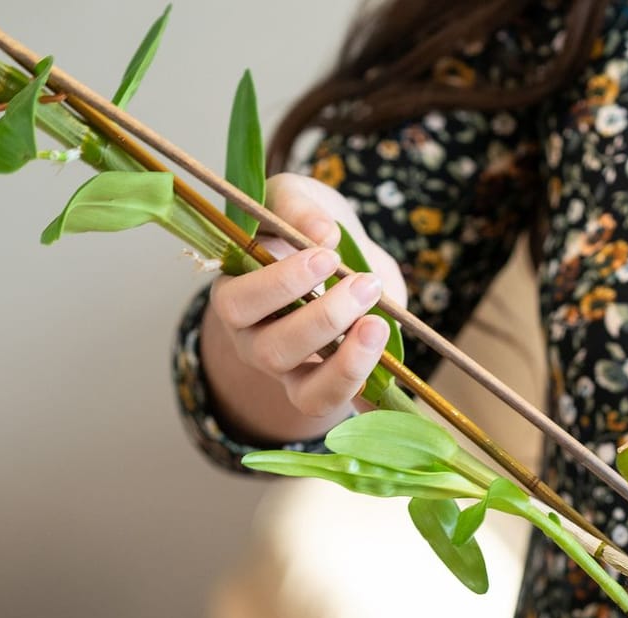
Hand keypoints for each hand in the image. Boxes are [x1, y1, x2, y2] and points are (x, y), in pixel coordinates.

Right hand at [200, 173, 409, 437]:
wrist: (341, 255)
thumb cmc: (306, 226)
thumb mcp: (296, 198)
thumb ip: (298, 207)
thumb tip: (321, 233)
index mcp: (237, 294)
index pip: (239, 303)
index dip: (281, 284)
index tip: (327, 256)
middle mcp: (254, 341)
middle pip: (272, 350)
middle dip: (322, 319)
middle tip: (364, 285)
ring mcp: (290, 373)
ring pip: (306, 392)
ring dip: (347, 362)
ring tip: (378, 323)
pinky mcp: (327, 389)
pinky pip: (342, 408)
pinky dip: (366, 400)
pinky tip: (391, 382)